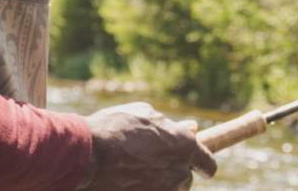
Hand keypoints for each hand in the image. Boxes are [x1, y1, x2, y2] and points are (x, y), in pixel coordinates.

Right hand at [78, 101, 216, 189]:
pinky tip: (129, 178)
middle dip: (175, 168)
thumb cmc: (116, 127)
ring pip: (170, 188)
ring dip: (161, 180)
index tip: (200, 165)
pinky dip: (146, 187)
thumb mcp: (146, 114)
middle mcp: (179, 172)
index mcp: (184, 145)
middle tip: (152, 158)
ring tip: (137, 167)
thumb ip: (172, 125)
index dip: (203, 163)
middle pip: (186, 177)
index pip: (208, 163)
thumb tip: (192, 129)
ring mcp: (165, 190)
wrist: (89, 155)